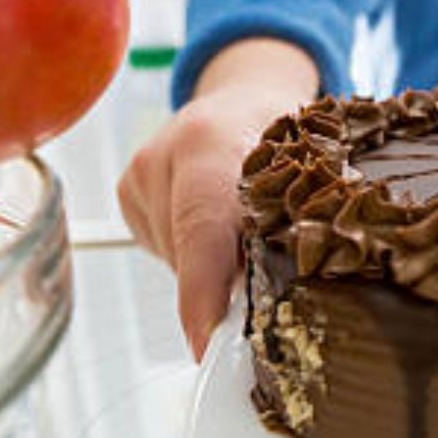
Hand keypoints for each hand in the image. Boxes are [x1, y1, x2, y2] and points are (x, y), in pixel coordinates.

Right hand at [117, 39, 317, 359]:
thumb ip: (292, 225)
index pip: (202, 228)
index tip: (206, 342)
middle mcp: (166, 154)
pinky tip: (215, 223)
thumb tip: (286, 305)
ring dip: (213, 268)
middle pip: (190, 256)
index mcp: (212, 141)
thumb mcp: (308, 167)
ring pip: (178, 260)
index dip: (203, 291)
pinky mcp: (129, 192)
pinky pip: (166, 249)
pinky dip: (195, 252)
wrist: (245, 95)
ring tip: (243, 231)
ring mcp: (141, 174)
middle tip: (267, 285)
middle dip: (226, 285)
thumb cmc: (287, 135)